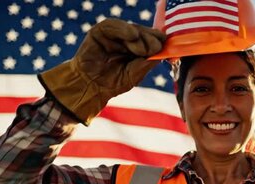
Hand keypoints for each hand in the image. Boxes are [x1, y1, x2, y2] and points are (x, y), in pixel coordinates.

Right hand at [38, 19, 165, 124]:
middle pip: (144, 32)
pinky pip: (112, 25)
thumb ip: (147, 62)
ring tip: (140, 49)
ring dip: (139, 36)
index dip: (159, 40)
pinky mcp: (99, 32)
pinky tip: (132, 35)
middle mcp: (126, 40)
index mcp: (137, 49)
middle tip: (153, 49)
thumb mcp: (134, 74)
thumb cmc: (112, 83)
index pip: (151, 38)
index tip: (164, 46)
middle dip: (150, 39)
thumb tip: (162, 50)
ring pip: (131, 28)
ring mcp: (113, 35)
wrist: (90, 87)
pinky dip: (123, 28)